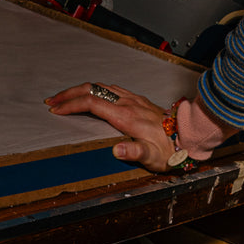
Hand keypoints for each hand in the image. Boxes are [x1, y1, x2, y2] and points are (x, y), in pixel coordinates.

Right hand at [45, 82, 175, 172]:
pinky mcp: (140, 101)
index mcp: (125, 116)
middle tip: (53, 101)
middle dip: (69, 94)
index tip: (56, 110)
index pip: (91, 103)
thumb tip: (116, 150)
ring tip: (67, 97)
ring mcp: (134, 100)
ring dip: (82, 90)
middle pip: (92, 89)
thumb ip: (134, 153)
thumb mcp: (152, 157)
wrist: (190, 138)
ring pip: (102, 86)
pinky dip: (96, 90)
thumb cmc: (171, 151)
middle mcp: (128, 103)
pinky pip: (113, 89)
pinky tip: (94, 96)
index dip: (70, 105)